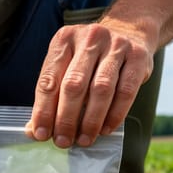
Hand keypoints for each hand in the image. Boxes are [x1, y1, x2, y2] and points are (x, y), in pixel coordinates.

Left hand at [27, 19, 153, 147]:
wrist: (130, 30)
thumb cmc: (91, 56)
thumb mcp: (67, 64)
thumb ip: (52, 93)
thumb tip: (34, 130)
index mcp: (64, 39)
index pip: (49, 80)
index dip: (43, 110)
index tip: (40, 134)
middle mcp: (89, 38)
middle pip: (73, 85)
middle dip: (66, 118)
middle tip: (63, 141)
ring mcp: (116, 45)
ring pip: (100, 89)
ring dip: (90, 120)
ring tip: (84, 139)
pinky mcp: (138, 56)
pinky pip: (126, 91)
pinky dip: (115, 114)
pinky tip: (106, 129)